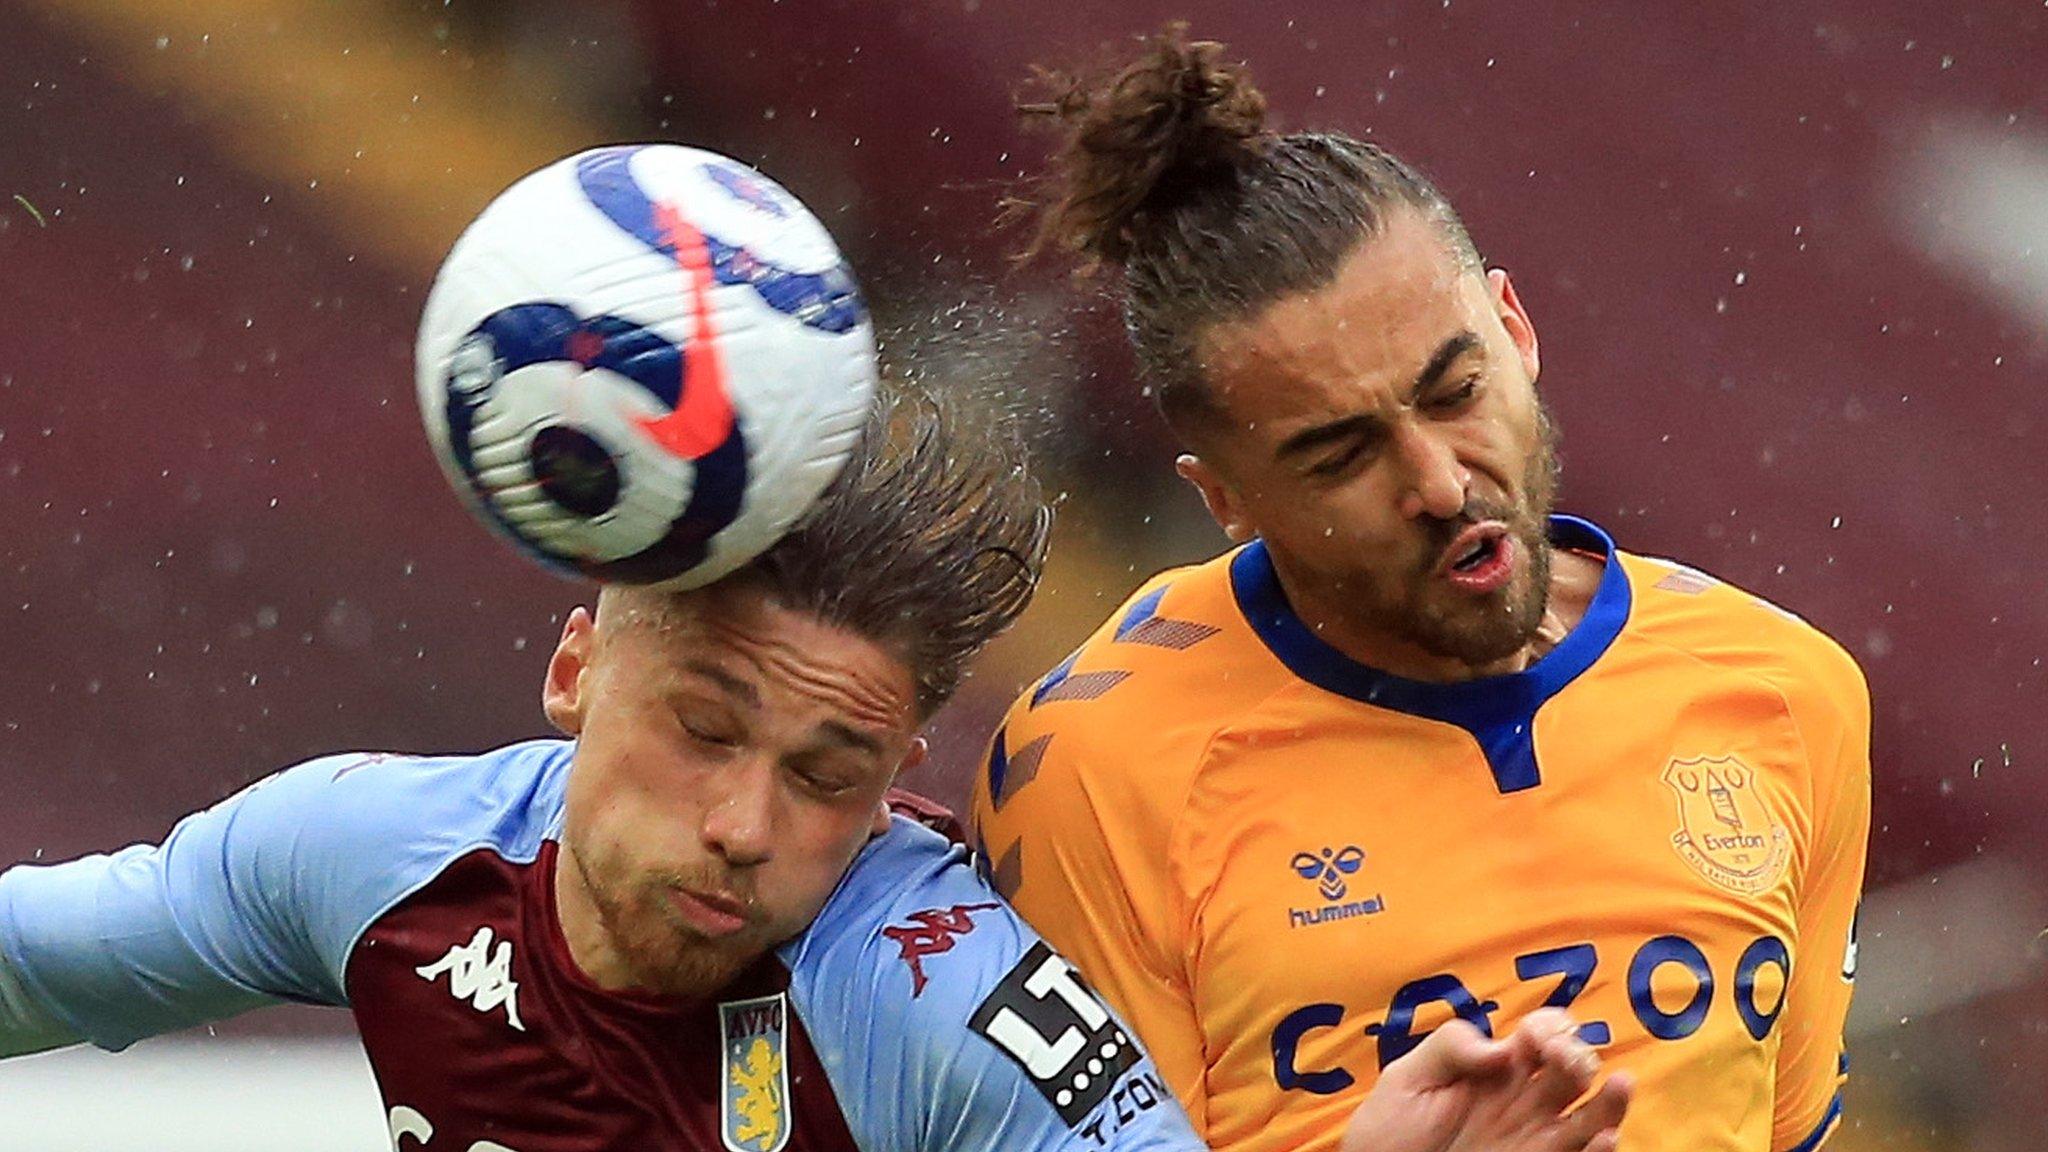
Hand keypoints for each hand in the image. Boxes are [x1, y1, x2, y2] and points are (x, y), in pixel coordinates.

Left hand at [1337, 1009, 1632, 1151]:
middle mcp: (1525, 1099)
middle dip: (1578, 1057)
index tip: (1536, 1039)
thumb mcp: (1408, 1077)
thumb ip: (1450, 1048)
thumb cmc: (1392, 1127)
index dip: (1550, 1028)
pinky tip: (1604, 1137)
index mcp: (1498, 1066)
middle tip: (1566, 1061)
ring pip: (1591, 1115)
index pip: (1544, 1033)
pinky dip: (1600, 1148)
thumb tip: (1501, 1047)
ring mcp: (1535, 1137)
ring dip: (1610, 1101)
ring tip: (1620, 1085)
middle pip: (1573, 1069)